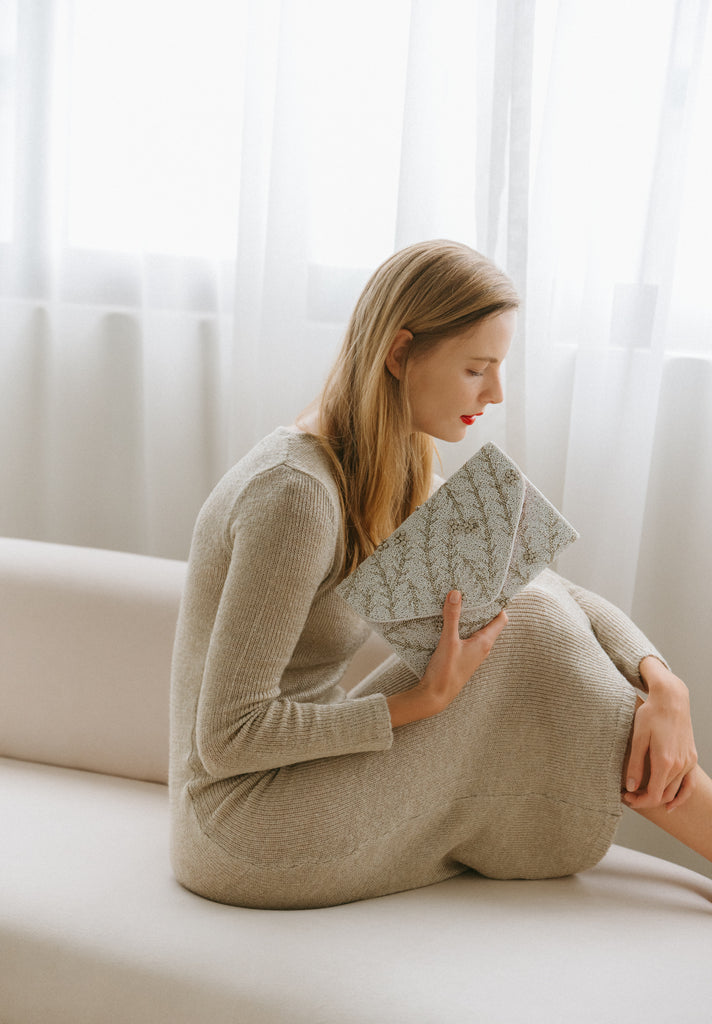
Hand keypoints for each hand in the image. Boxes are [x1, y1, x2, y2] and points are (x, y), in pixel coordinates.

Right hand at [386, 591, 507, 726]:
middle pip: (489, 622)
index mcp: (484, 642)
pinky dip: (462, 627)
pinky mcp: (463, 656)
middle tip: (472, 591)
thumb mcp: (448, 641)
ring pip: (477, 630)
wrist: (435, 696)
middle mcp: (482, 647)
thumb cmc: (446, 671)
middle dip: (482, 608)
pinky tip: (450, 621)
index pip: (501, 619)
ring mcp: (473, 653)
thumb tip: (456, 593)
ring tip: (461, 602)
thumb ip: (452, 617)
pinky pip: (467, 637)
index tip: (490, 591)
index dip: (498, 605)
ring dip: (471, 618)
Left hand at [623, 659, 697, 811]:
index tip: (625, 797)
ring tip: (641, 795)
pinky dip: (680, 796)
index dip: (638, 801)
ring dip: (659, 797)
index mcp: (665, 761)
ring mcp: (688, 762)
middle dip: (645, 799)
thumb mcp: (638, 737)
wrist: (672, 699)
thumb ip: (635, 764)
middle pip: (663, 795)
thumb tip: (630, 786)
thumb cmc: (652, 714)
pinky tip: (671, 804)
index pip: (653, 795)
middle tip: (628, 795)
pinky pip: (688, 784)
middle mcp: (680, 765)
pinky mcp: (691, 758)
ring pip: (675, 791)